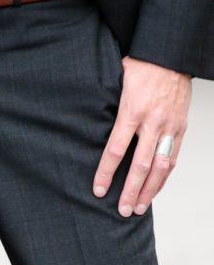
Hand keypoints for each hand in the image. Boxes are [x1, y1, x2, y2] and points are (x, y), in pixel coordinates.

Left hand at [93, 57, 190, 215]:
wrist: (171, 54)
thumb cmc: (139, 65)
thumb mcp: (115, 81)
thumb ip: (105, 106)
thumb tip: (85, 124)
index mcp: (132, 110)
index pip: (116, 150)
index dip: (106, 172)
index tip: (99, 190)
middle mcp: (153, 122)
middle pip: (141, 165)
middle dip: (131, 190)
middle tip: (122, 210)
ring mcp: (169, 126)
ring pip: (161, 166)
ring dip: (150, 190)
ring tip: (138, 208)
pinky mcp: (180, 127)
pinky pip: (173, 157)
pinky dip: (164, 176)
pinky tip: (155, 189)